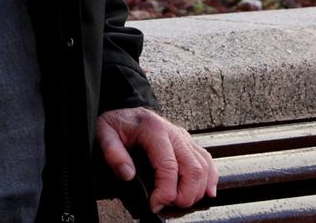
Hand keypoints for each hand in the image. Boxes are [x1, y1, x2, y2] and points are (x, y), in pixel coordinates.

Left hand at [95, 106, 218, 211]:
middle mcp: (174, 132)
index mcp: (154, 130)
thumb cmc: (116, 123)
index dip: (165, 191)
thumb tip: (128, 174)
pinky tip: (208, 192)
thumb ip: (113, 153)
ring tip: (181, 203)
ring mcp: (183, 137)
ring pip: (203, 166)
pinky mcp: (188, 142)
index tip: (155, 205)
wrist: (126, 110)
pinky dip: (210, 177)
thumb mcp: (104, 133)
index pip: (169, 166)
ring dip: (197, 190)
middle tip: (170, 206)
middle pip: (192, 168)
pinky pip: (206, 159)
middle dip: (185, 194)